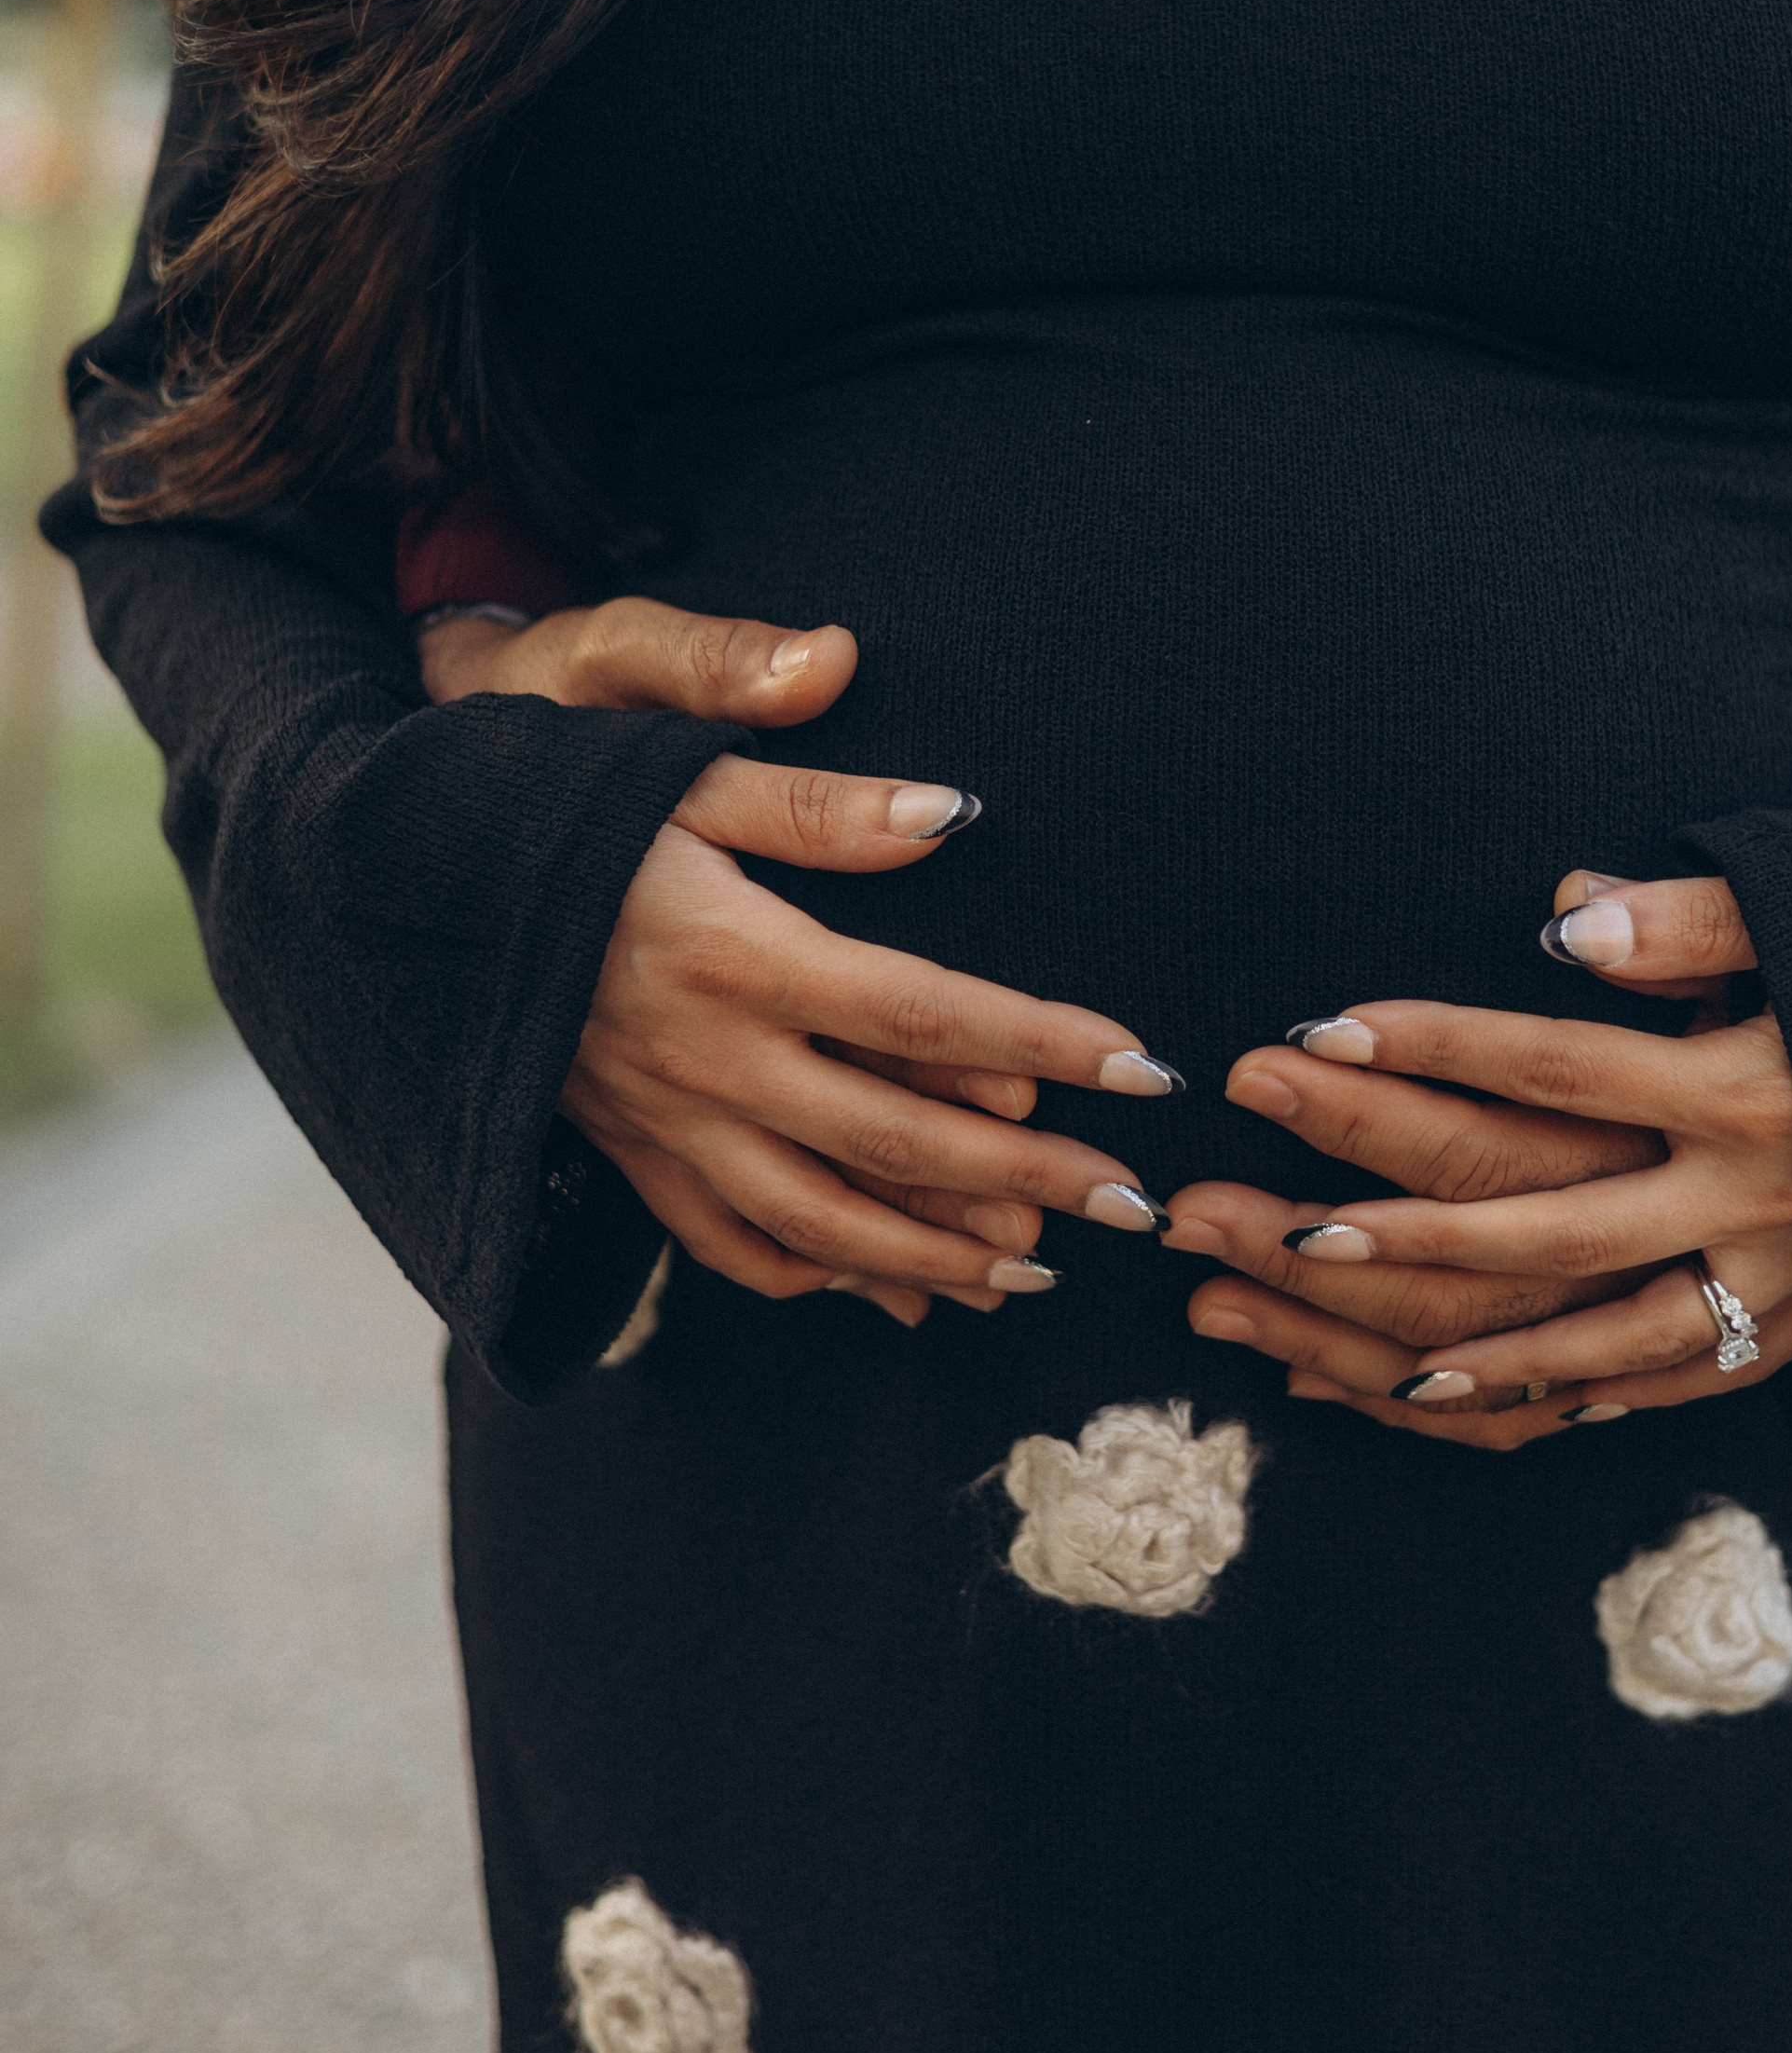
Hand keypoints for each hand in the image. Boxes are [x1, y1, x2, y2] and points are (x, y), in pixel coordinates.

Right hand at [417, 600, 1181, 1323]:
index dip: (1044, 1042)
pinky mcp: (623, 1152)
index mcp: (729, 952)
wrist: (387, 871)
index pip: (923, 1011)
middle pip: (894, 1140)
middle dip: (1028, 1179)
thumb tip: (956, 816)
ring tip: (1039, 1270)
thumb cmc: (544, 790)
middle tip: (1136, 1205)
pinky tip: (890, 1289)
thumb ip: (814, 799)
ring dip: (937, 1255)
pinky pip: (728, 1245)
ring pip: (818, 1221)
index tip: (1144, 1068)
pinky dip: (818, 1277)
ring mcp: (657, 1121)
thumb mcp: (670, 762)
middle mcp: (699, 1056)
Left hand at [1167, 873, 1791, 1448]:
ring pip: (1583, 1341)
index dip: (1425, 1045)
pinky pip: (1656, 1389)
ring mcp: (1779, 1286)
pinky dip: (1555, 1400)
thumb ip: (1689, 920)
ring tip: (1315, 1335)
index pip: (1552, 1068)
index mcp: (1753, 1087)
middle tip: (1257, 1217)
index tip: (1302, 1031)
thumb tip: (1555, 921)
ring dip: (1447, 1344)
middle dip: (1388, 1221)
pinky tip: (1452, 1402)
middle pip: (1536, 1223)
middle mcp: (1756, 1202)